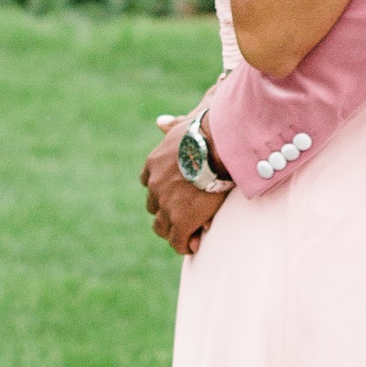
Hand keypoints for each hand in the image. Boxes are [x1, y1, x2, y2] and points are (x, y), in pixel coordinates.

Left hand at [144, 123, 224, 255]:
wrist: (216, 146)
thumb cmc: (207, 131)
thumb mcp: (183, 124)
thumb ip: (172, 126)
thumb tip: (160, 121)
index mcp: (153, 163)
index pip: (149, 182)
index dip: (162, 190)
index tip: (177, 193)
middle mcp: (155, 185)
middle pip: (154, 207)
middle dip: (167, 211)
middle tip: (185, 214)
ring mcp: (166, 204)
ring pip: (161, 227)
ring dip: (174, 230)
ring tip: (190, 232)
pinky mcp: (181, 220)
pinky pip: (178, 242)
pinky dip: (185, 245)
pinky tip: (195, 243)